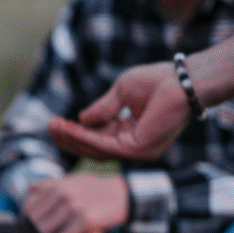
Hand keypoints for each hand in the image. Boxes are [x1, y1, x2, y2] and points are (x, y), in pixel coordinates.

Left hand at [23, 174, 129, 232]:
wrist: (127, 194)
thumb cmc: (99, 190)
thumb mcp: (73, 181)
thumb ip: (50, 184)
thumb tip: (29, 188)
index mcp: (57, 185)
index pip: (28, 207)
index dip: (23, 224)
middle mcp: (62, 193)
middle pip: (34, 221)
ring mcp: (74, 206)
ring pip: (45, 231)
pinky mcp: (86, 220)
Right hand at [47, 60, 191, 160]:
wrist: (183, 81)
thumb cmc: (159, 81)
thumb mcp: (122, 92)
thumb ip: (103, 108)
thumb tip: (81, 118)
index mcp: (131, 134)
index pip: (98, 139)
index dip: (77, 132)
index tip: (57, 122)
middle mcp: (134, 147)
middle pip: (93, 149)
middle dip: (69, 138)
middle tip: (50, 126)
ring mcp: (137, 151)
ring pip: (95, 150)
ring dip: (72, 138)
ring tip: (53, 126)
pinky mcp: (138, 149)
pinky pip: (104, 145)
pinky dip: (84, 137)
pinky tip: (69, 127)